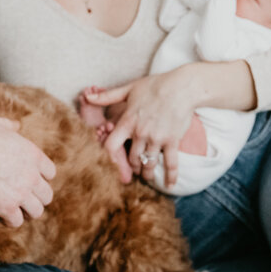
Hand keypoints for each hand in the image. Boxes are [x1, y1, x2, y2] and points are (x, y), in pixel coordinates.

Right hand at [0, 116, 55, 227]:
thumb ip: (9, 125)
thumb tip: (16, 125)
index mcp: (33, 155)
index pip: (51, 173)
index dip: (41, 177)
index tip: (30, 179)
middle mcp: (32, 176)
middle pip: (47, 195)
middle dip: (37, 198)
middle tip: (25, 198)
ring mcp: (21, 193)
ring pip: (37, 212)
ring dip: (27, 212)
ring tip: (17, 210)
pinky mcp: (7, 207)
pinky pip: (17, 221)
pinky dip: (10, 221)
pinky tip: (3, 217)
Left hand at [83, 68, 199, 187]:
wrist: (182, 87)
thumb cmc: (155, 85)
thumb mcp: (128, 89)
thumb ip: (107, 97)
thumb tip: (88, 96)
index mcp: (127, 122)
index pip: (111, 146)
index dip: (108, 159)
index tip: (110, 165)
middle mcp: (140, 133)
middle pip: (131, 159)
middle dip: (131, 167)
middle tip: (133, 170)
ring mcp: (157, 139)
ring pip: (148, 163)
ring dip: (147, 173)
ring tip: (147, 176)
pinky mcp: (172, 141)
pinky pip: (171, 163)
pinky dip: (171, 177)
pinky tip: (170, 186)